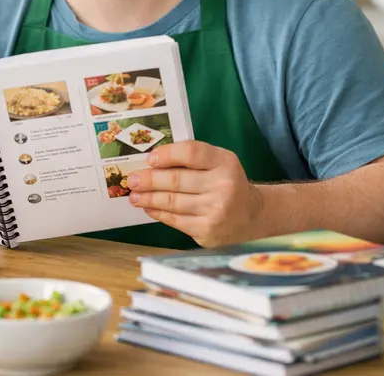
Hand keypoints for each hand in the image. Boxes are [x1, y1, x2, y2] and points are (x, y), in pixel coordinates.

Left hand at [126, 141, 262, 247]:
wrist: (251, 217)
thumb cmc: (227, 184)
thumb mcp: (219, 164)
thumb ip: (193, 159)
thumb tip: (152, 163)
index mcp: (225, 162)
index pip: (192, 152)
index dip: (167, 154)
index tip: (150, 159)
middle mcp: (223, 185)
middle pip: (177, 179)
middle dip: (149, 179)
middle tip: (132, 180)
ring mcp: (215, 210)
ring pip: (172, 201)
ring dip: (148, 198)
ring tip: (135, 195)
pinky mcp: (207, 230)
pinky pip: (175, 220)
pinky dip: (158, 213)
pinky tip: (149, 208)